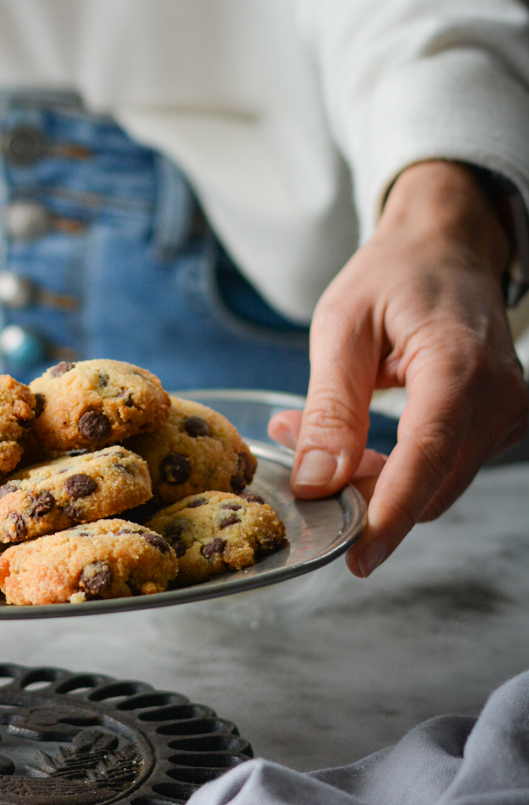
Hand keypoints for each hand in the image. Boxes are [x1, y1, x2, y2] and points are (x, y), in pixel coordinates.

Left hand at [268, 161, 526, 576]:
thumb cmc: (393, 276)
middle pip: (429, 482)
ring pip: (436, 482)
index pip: (426, 458)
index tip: (355, 557)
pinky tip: (355, 437)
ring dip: (374, 477)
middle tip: (296, 451)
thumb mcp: (341, 329)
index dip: (389, 515)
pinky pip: (446, 466)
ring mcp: (511, 413)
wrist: (448, 247)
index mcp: (458, 365)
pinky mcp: (504, 423)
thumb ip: (330, 408)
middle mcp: (499, 396)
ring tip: (313, 432)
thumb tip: (316, 482)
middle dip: (360, 490)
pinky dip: (398, 465)